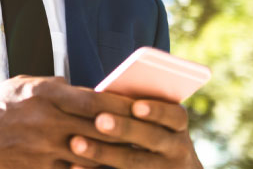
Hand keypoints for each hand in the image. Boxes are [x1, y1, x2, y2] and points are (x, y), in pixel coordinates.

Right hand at [0, 76, 136, 167]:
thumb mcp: (22, 85)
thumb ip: (54, 86)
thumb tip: (84, 89)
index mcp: (45, 94)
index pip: (96, 99)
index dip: (124, 104)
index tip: (144, 106)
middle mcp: (47, 121)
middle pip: (101, 128)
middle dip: (128, 132)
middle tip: (152, 134)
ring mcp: (43, 149)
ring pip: (93, 155)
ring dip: (116, 156)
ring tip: (137, 156)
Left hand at [66, 99, 202, 168]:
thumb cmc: (151, 132)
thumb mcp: (156, 121)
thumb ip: (135, 107)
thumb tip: (101, 91)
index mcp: (177, 125)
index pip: (174, 115)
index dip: (157, 111)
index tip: (136, 107)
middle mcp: (176, 149)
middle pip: (152, 138)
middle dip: (125, 129)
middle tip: (99, 120)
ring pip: (134, 162)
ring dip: (104, 152)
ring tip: (77, 143)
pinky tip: (75, 166)